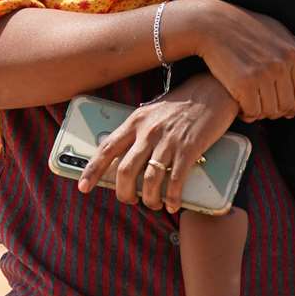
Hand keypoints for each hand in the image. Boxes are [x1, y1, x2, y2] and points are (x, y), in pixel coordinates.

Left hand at [76, 74, 237, 213]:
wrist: (212, 91)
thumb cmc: (181, 104)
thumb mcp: (152, 113)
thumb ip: (138, 131)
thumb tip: (126, 156)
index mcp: (135, 121)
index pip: (107, 149)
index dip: (92, 170)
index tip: (83, 187)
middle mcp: (148, 132)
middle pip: (126, 171)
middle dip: (124, 193)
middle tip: (128, 200)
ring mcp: (168, 141)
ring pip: (149, 180)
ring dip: (149, 199)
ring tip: (153, 204)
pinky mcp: (189, 149)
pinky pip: (175, 181)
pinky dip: (172, 198)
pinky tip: (172, 204)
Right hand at [175, 0, 294, 120]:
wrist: (212, 24)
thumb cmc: (246, 26)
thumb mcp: (278, 30)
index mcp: (292, 53)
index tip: (285, 109)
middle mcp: (280, 65)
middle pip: (288, 104)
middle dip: (278, 111)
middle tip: (265, 108)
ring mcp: (262, 74)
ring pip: (270, 110)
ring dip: (262, 113)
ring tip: (252, 107)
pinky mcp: (243, 83)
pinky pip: (253, 110)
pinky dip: (247, 113)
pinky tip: (240, 106)